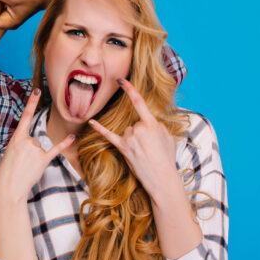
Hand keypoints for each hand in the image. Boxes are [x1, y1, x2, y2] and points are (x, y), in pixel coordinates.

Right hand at [0, 89, 74, 203]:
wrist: (9, 188)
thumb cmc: (7, 172)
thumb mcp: (9, 153)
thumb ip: (21, 145)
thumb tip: (34, 147)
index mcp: (16, 138)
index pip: (25, 116)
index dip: (32, 102)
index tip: (38, 90)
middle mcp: (27, 141)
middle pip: (35, 140)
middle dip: (29, 151)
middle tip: (20, 163)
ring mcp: (36, 150)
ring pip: (40, 149)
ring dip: (35, 158)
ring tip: (26, 168)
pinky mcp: (43, 160)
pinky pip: (55, 149)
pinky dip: (64, 143)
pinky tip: (72, 136)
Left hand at [88, 79, 178, 196]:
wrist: (161, 178)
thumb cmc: (167, 158)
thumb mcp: (168, 137)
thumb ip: (157, 125)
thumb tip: (149, 122)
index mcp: (152, 124)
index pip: (138, 102)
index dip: (129, 89)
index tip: (120, 80)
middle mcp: (139, 129)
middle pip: (134, 123)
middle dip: (141, 133)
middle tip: (151, 148)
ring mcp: (129, 139)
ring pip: (127, 131)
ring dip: (133, 140)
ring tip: (144, 153)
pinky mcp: (122, 148)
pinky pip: (109, 136)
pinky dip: (100, 128)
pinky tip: (91, 122)